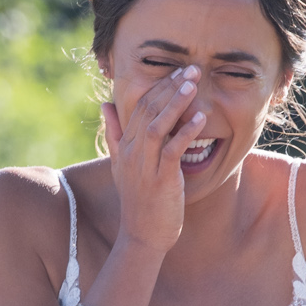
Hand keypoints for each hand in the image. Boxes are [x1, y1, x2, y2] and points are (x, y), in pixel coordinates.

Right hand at [102, 65, 208, 255]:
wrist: (142, 235)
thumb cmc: (138, 200)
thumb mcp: (121, 164)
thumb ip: (115, 133)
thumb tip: (105, 104)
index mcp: (125, 146)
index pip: (139, 107)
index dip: (159, 87)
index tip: (178, 72)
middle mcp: (132, 152)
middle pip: (148, 110)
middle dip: (170, 87)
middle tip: (191, 69)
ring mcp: (145, 165)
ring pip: (157, 125)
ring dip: (176, 103)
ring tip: (193, 84)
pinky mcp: (160, 179)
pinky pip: (172, 150)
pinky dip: (185, 132)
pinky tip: (200, 119)